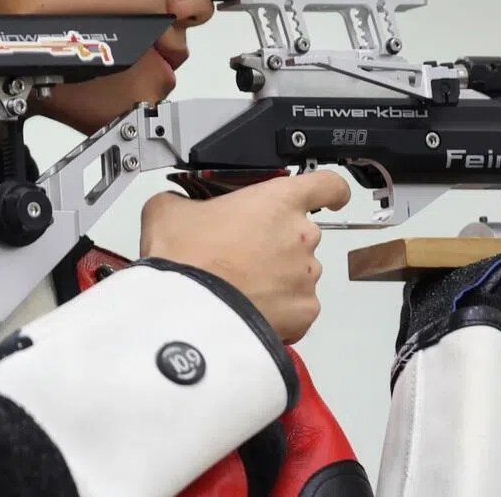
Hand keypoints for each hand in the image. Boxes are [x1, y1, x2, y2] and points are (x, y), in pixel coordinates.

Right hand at [140, 170, 350, 342]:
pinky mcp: (305, 311)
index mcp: (279, 202)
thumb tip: (178, 206)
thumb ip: (185, 200)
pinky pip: (298, 308)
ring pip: (299, 273)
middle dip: (277, 246)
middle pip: (302, 236)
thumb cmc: (185, 262)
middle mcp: (302, 235)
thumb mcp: (169, 211)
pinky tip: (250, 309)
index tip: (331, 198)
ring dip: (278, 279)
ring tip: (240, 288)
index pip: (328, 185)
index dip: (330, 191)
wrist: (185, 314)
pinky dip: (280, 311)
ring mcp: (307, 274)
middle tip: (242, 258)